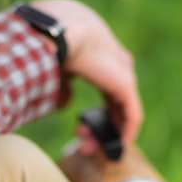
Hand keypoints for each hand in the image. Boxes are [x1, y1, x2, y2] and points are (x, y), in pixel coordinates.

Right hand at [29, 0, 142, 150]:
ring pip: (122, 111)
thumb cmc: (48, 44)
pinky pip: (132, 115)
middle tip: (83, 146)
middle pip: (114, 103)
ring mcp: (123, 73)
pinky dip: (124, 133)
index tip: (79, 131)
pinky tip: (114, 147)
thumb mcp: (55, 70)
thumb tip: (66, 105)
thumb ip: (63, 87)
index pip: (107, 91)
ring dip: (107, 134)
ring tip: (86, 148)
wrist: (55, 33)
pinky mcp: (125, 85)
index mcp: (101, 56)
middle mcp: (116, 64)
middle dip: (100, 127)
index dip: (95, 115)